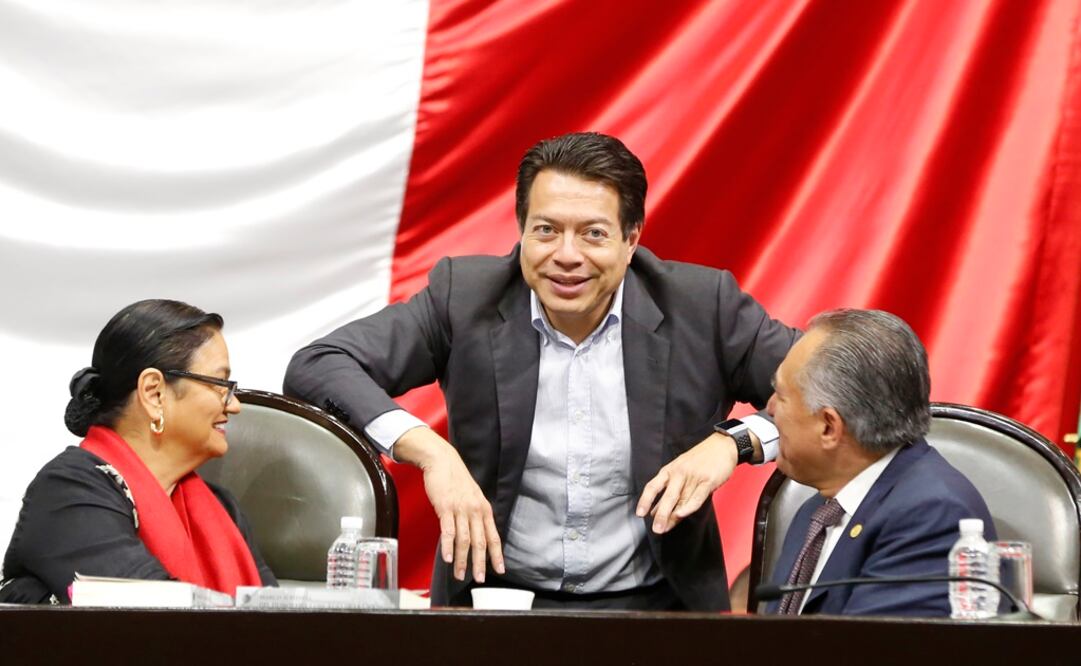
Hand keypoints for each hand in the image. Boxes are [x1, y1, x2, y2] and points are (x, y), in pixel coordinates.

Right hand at [394, 427, 504, 581]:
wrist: (442, 461)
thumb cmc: (456, 480)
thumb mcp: (472, 497)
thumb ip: (475, 516)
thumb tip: (475, 536)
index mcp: (484, 509)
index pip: (493, 537)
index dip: (497, 555)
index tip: (500, 570)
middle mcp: (475, 510)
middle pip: (480, 542)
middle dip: (480, 563)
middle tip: (479, 579)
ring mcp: (461, 509)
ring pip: (464, 540)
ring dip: (463, 560)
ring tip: (460, 575)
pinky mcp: (445, 507)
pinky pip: (448, 530)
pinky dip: (448, 546)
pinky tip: (448, 559)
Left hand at [635, 433, 738, 534]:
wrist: (722, 446)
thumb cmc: (699, 460)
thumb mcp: (680, 471)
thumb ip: (669, 491)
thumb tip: (655, 511)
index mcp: (669, 470)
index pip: (653, 486)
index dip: (645, 500)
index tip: (639, 514)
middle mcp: (679, 473)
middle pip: (668, 496)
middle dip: (660, 514)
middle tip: (656, 529)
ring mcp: (694, 477)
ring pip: (681, 499)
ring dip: (672, 516)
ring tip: (665, 528)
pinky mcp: (708, 481)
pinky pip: (697, 496)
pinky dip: (689, 507)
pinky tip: (682, 514)